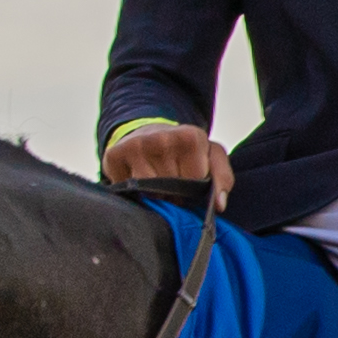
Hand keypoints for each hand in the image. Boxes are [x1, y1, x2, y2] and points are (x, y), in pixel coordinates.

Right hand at [103, 121, 234, 207]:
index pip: (194, 183)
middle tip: (170, 182)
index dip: (191, 190)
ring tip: (156, 182)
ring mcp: (136, 145)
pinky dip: (133, 189)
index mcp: (191, 137)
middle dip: (173, 193)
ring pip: (149, 191)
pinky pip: (126, 188)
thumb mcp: (211, 157)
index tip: (188, 182)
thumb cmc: (184, 150)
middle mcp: (162, 138)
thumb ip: (222, 178)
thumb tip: (219, 205)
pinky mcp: (114, 154)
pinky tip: (137, 177)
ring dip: (153, 194)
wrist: (148, 131)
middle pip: (171, 189)